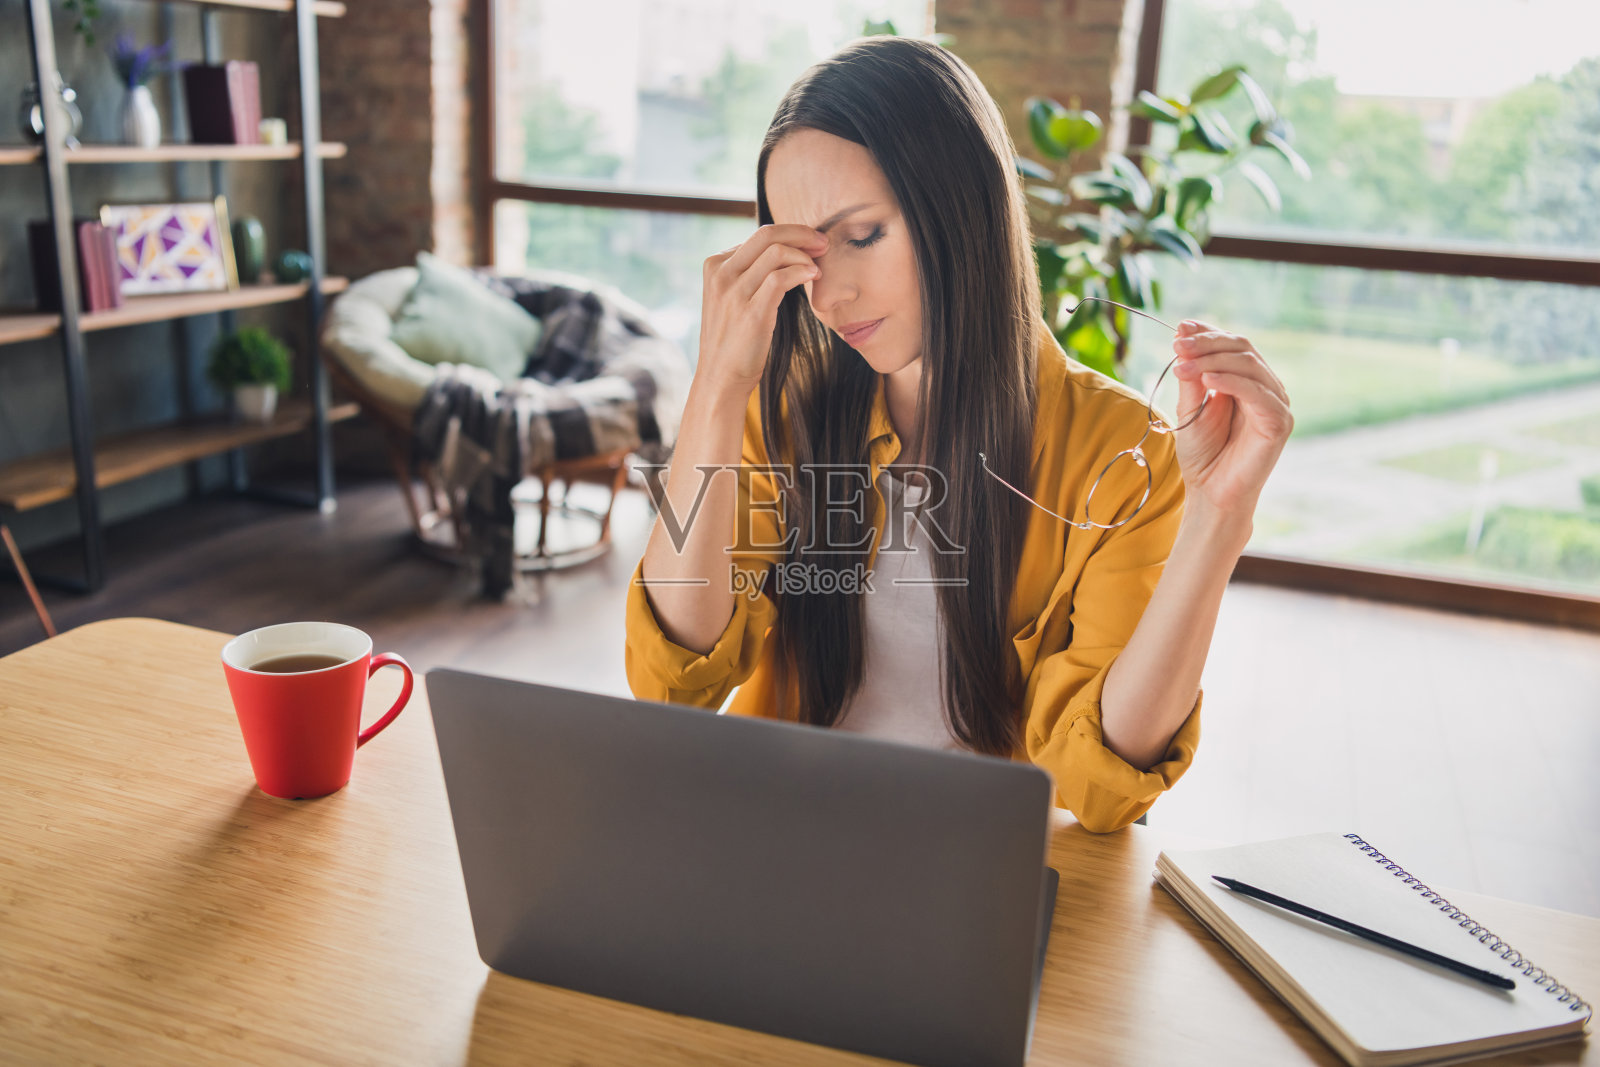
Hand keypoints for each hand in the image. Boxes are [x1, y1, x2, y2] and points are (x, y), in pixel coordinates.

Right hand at [696, 224, 826, 400]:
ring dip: (805, 256)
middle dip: (802, 233)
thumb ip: (747, 273)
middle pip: (767, 234)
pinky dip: (802, 272)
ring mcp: (733, 292)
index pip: (758, 236)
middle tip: (823, 243)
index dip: (790, 235)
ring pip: (777, 252)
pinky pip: (781, 278)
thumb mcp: (731, 297)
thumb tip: (781, 252)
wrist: (720, 377)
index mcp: (715, 265)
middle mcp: (721, 274)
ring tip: (817, 269)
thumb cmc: (733, 339)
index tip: (811, 243)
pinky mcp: (751, 312)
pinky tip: (813, 277)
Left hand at [1168, 319, 1292, 523]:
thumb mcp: (1190, 407)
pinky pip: (1258, 392)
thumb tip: (1184, 338)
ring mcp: (1275, 403)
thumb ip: (1191, 376)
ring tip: (1181, 362)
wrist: (1211, 493)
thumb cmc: (1202, 453)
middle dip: (1207, 343)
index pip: (1232, 344)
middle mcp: (1265, 387)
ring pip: (1249, 365)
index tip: (1180, 327)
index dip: (1208, 332)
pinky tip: (1207, 377)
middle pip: (1242, 348)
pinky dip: (1232, 381)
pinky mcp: (1279, 422)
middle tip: (1177, 345)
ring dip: (1212, 359)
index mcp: (1246, 381)